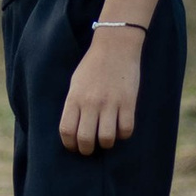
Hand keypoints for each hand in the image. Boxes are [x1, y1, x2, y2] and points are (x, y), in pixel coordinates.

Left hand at [59, 29, 141, 155]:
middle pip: (85, 140)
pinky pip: (126, 130)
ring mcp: (110, 103)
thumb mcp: (76, 83)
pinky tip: (120, 127)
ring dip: (106, 143)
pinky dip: (123, 134)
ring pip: (106, 139)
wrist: (115, 46)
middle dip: (86, 150)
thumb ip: (74, 105)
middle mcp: (91, 103)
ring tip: (105, 138)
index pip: (67, 131)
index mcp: (75, 98)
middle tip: (90, 147)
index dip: (70, 145)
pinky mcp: (128, 102)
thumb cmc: (93, 65)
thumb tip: (74, 130)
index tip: (74, 146)